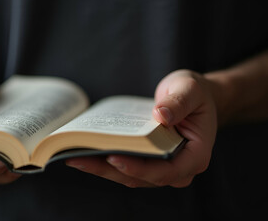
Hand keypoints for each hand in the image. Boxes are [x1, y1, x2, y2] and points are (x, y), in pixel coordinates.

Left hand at [66, 70, 217, 187]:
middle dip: (108, 169)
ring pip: (128, 176)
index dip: (139, 168)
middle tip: (78, 156)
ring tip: (72, 153)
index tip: (113, 157)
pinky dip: (104, 161)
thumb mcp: (190, 89)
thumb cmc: (194, 94)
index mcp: (195, 156)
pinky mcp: (147, 163)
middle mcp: (178, 169)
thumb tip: (160, 115)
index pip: (166, 171)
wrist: (192, 99)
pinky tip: (83, 149)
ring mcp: (161, 169)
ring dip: (100, 167)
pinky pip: (124, 166)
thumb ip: (178, 102)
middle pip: (141, 177)